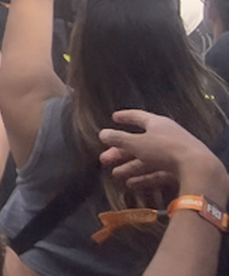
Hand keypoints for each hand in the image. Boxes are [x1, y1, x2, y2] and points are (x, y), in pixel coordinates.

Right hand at [99, 109, 228, 196]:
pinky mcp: (180, 169)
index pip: (138, 117)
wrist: (198, 168)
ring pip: (148, 159)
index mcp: (157, 124)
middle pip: (140, 143)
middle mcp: (166, 136)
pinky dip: (144, 177)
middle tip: (105, 158)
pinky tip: (132, 184)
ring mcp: (174, 153)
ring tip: (115, 174)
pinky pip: (158, 172)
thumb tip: (102, 133)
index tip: (114, 117)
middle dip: (121, 152)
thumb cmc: (165, 149)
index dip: (125, 117)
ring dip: (130, 167)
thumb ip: (118, 139)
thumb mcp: (136, 143)